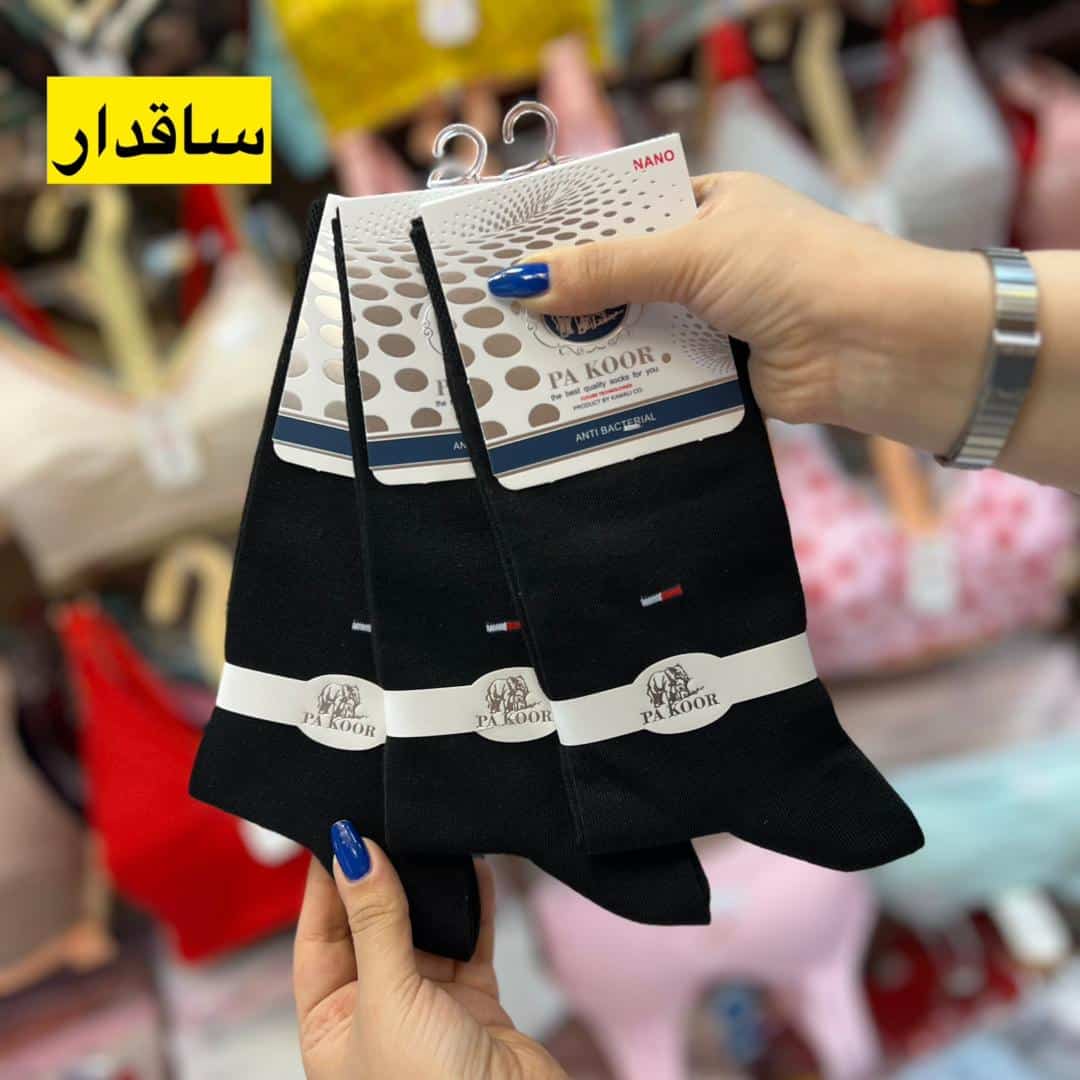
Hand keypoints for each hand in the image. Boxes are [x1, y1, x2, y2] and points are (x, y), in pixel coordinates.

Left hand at [294, 822, 566, 1079]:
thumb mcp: (390, 1001)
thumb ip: (375, 922)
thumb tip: (353, 852)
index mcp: (331, 1027)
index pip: (318, 938)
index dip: (327, 885)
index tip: (340, 830)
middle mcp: (374, 1013)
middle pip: (371, 927)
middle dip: (382, 878)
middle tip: (388, 821)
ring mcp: (426, 1007)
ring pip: (422, 929)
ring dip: (430, 889)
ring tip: (431, 838)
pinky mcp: (473, 1003)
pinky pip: (468, 940)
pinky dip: (473, 906)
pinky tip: (474, 869)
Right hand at [489, 172, 990, 459]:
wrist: (876, 348)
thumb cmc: (799, 270)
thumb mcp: (694, 254)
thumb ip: (608, 270)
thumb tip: (524, 281)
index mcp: (708, 206)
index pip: (621, 211)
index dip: (568, 230)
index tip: (509, 249)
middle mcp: (707, 260)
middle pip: (620, 275)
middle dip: (569, 295)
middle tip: (500, 312)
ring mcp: (711, 317)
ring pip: (634, 328)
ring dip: (591, 342)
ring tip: (519, 355)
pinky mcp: (716, 369)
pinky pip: (656, 372)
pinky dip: (623, 380)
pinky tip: (571, 389)